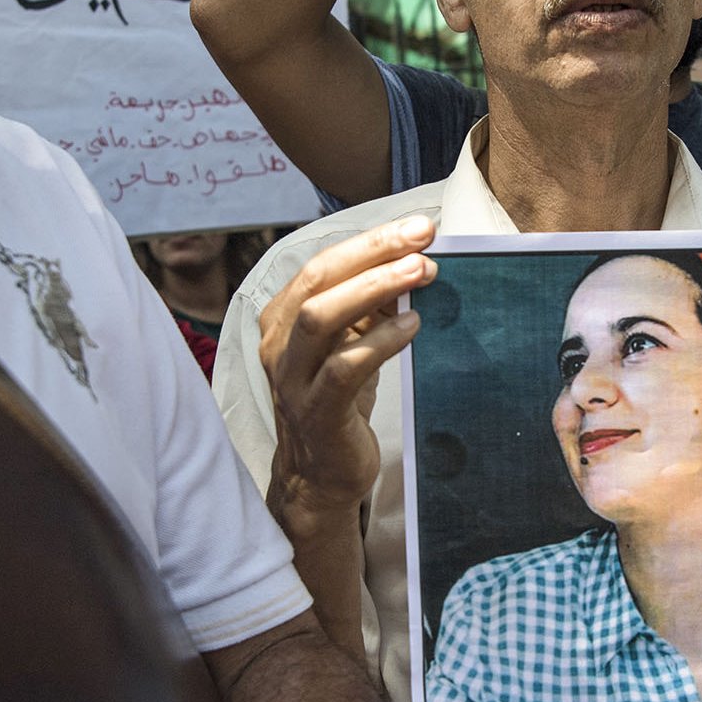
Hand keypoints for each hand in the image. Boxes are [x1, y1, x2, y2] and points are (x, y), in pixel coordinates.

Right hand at [260, 214, 436, 537]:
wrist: (320, 475)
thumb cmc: (338, 401)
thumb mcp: (352, 343)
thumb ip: (371, 306)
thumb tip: (412, 261)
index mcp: (283, 317)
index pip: (324, 263)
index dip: (370, 240)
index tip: (417, 226)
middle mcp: (278, 342)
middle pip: (319, 279)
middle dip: (374, 251)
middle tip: (423, 237)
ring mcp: (292, 378)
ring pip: (322, 317)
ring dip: (375, 287)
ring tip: (421, 272)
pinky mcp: (315, 411)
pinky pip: (344, 367)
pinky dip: (380, 340)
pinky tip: (412, 326)